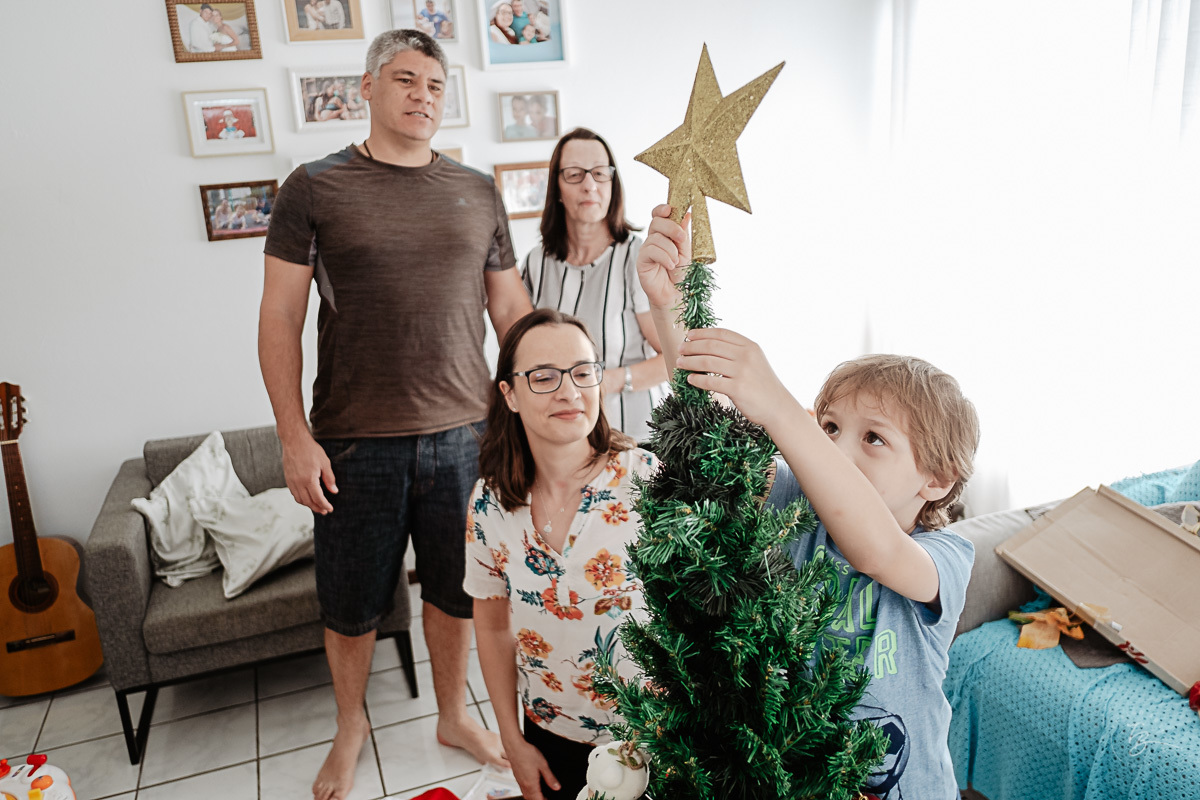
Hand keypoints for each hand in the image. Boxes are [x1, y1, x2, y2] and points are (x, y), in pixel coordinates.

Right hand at [280, 433, 335, 513]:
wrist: (294, 441)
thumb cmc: (311, 450)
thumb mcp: (325, 463)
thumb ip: (329, 479)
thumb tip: (334, 491)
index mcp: (309, 479)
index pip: (318, 498)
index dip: (325, 505)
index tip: (330, 509)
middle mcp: (298, 483)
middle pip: (308, 502)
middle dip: (317, 508)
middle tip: (325, 511)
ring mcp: (291, 482)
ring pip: (300, 499)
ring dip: (309, 505)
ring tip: (317, 507)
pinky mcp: (287, 479)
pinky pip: (294, 494)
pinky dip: (301, 499)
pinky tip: (307, 498)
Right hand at [505, 737, 558, 799]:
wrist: (514, 746)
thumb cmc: (527, 753)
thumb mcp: (543, 765)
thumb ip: (550, 778)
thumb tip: (556, 787)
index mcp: (531, 784)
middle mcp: (523, 785)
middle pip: (530, 799)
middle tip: (546, 798)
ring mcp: (519, 781)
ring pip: (526, 795)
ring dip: (533, 797)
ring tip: (540, 794)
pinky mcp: (517, 777)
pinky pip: (522, 789)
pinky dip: (528, 791)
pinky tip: (532, 786)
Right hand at [636, 204, 691, 309]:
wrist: (676, 293)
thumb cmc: (681, 273)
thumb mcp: (686, 251)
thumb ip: (684, 234)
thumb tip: (687, 214)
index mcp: (665, 233)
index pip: (658, 215)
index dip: (661, 209)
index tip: (669, 209)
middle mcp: (654, 239)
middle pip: (656, 222)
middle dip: (671, 227)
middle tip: (682, 238)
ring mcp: (646, 249)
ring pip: (655, 238)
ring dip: (670, 249)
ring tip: (676, 262)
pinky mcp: (641, 261)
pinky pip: (651, 251)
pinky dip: (664, 257)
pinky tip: (670, 265)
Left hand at [676, 328, 794, 427]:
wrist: (777, 406)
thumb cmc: (761, 384)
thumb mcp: (754, 360)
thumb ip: (736, 351)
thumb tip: (707, 345)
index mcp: (750, 346)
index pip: (721, 334)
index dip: (702, 333)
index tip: (689, 335)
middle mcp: (746, 356)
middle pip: (711, 346)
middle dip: (692, 346)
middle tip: (680, 349)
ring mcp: (742, 372)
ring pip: (707, 363)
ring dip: (690, 362)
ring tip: (680, 363)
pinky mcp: (738, 389)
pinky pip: (710, 382)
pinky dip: (697, 380)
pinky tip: (690, 379)